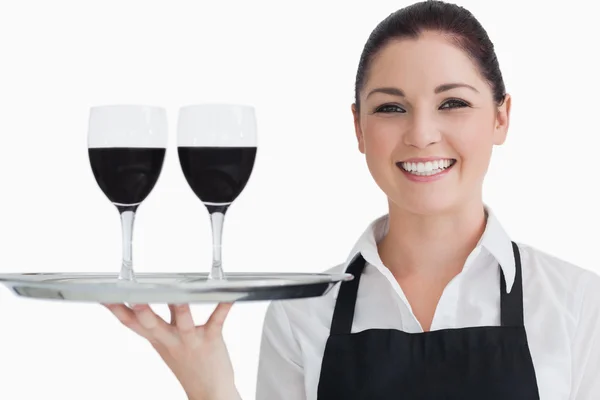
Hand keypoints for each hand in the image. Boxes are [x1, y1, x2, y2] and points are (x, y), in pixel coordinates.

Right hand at [103, 302, 239, 399]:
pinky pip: (217, 320)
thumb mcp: (168, 340)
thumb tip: (162, 291)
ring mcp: (190, 340)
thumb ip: (166, 314)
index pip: (131, 323)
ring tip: (178, 297)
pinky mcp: (211, 339)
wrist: (209, 390)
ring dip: (181, 310)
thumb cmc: (188, 360)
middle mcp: (170, 339)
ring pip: (183, 323)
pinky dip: (223, 307)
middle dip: (142, 312)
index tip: (103, 295)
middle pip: (151, 324)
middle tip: (134, 299)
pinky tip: (228, 296)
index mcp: (157, 338)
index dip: (116, 310)